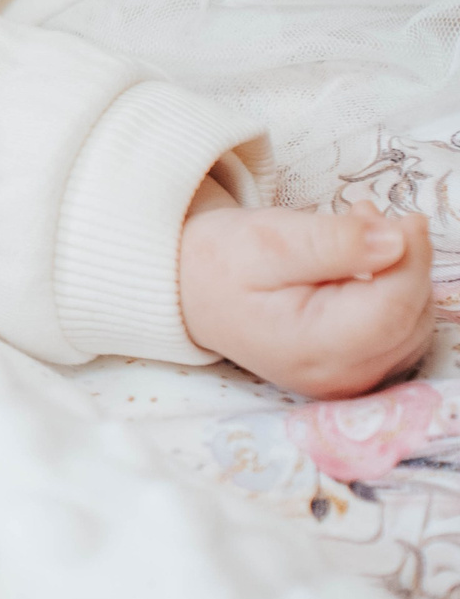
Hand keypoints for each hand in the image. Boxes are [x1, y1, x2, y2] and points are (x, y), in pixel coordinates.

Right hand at [179, 188, 435, 399]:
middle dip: (405, 264)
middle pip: (411, 318)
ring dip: (402, 278)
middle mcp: (336, 377)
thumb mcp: (266, 239)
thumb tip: (397, 242)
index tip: (405, 217)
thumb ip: (332, 242)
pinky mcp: (352, 373)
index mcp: (312, 347)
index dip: (413, 259)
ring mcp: (346, 382)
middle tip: (366, 217)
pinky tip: (363, 268)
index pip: (394, 307)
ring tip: (359, 238)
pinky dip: (394, 297)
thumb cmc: (218, 264)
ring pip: (413, 327)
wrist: (185, 292)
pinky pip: (399, 335)